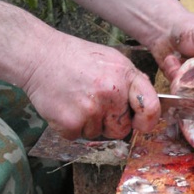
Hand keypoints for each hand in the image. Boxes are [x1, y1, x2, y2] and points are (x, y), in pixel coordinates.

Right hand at [23, 32, 159, 139]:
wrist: (41, 56)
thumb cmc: (79, 58)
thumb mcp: (114, 60)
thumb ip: (133, 82)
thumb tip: (149, 104)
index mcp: (126, 77)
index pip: (151, 108)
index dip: (148, 120)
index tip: (140, 123)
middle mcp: (112, 93)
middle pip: (122, 129)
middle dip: (111, 122)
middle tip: (95, 102)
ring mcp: (91, 109)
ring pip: (99, 134)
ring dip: (90, 123)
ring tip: (79, 99)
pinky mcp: (70, 123)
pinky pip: (79, 136)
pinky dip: (72, 127)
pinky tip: (67, 106)